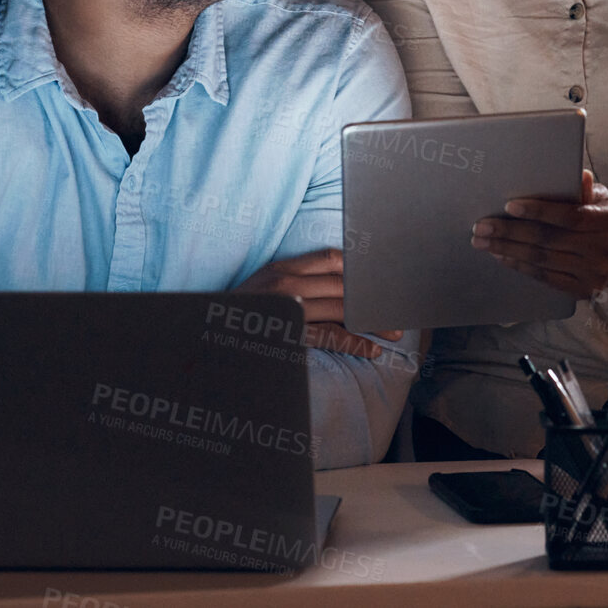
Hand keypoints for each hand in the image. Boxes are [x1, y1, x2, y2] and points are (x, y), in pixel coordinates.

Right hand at [235, 248, 402, 358]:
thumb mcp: (263, 286)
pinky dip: (355, 342)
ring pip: (342, 309)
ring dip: (372, 321)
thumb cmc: (241, 313)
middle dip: (373, 296)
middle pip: (343, 285)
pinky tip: (372, 349)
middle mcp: (287, 283)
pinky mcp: (291, 334)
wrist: (212, 337)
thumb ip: (292, 279)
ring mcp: (290, 308)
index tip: (380, 278)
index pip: (330, 259)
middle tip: (395, 307)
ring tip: (392, 330)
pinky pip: (331, 337)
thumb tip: (331, 284)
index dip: (359, 268)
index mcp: (282, 268)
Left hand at [471, 170, 607, 296]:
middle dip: (509, 232)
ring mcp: (594, 273)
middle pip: (548, 240)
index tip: (508, 206)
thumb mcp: (603, 198)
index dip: (538, 211)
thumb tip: (576, 174)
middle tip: (481, 226)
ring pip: (542, 261)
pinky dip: (520, 266)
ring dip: (507, 250)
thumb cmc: (604, 217)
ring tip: (483, 241)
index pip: (570, 216)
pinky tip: (502, 256)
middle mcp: (604, 249)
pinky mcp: (583, 290)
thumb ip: (584, 189)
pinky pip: (545, 278)